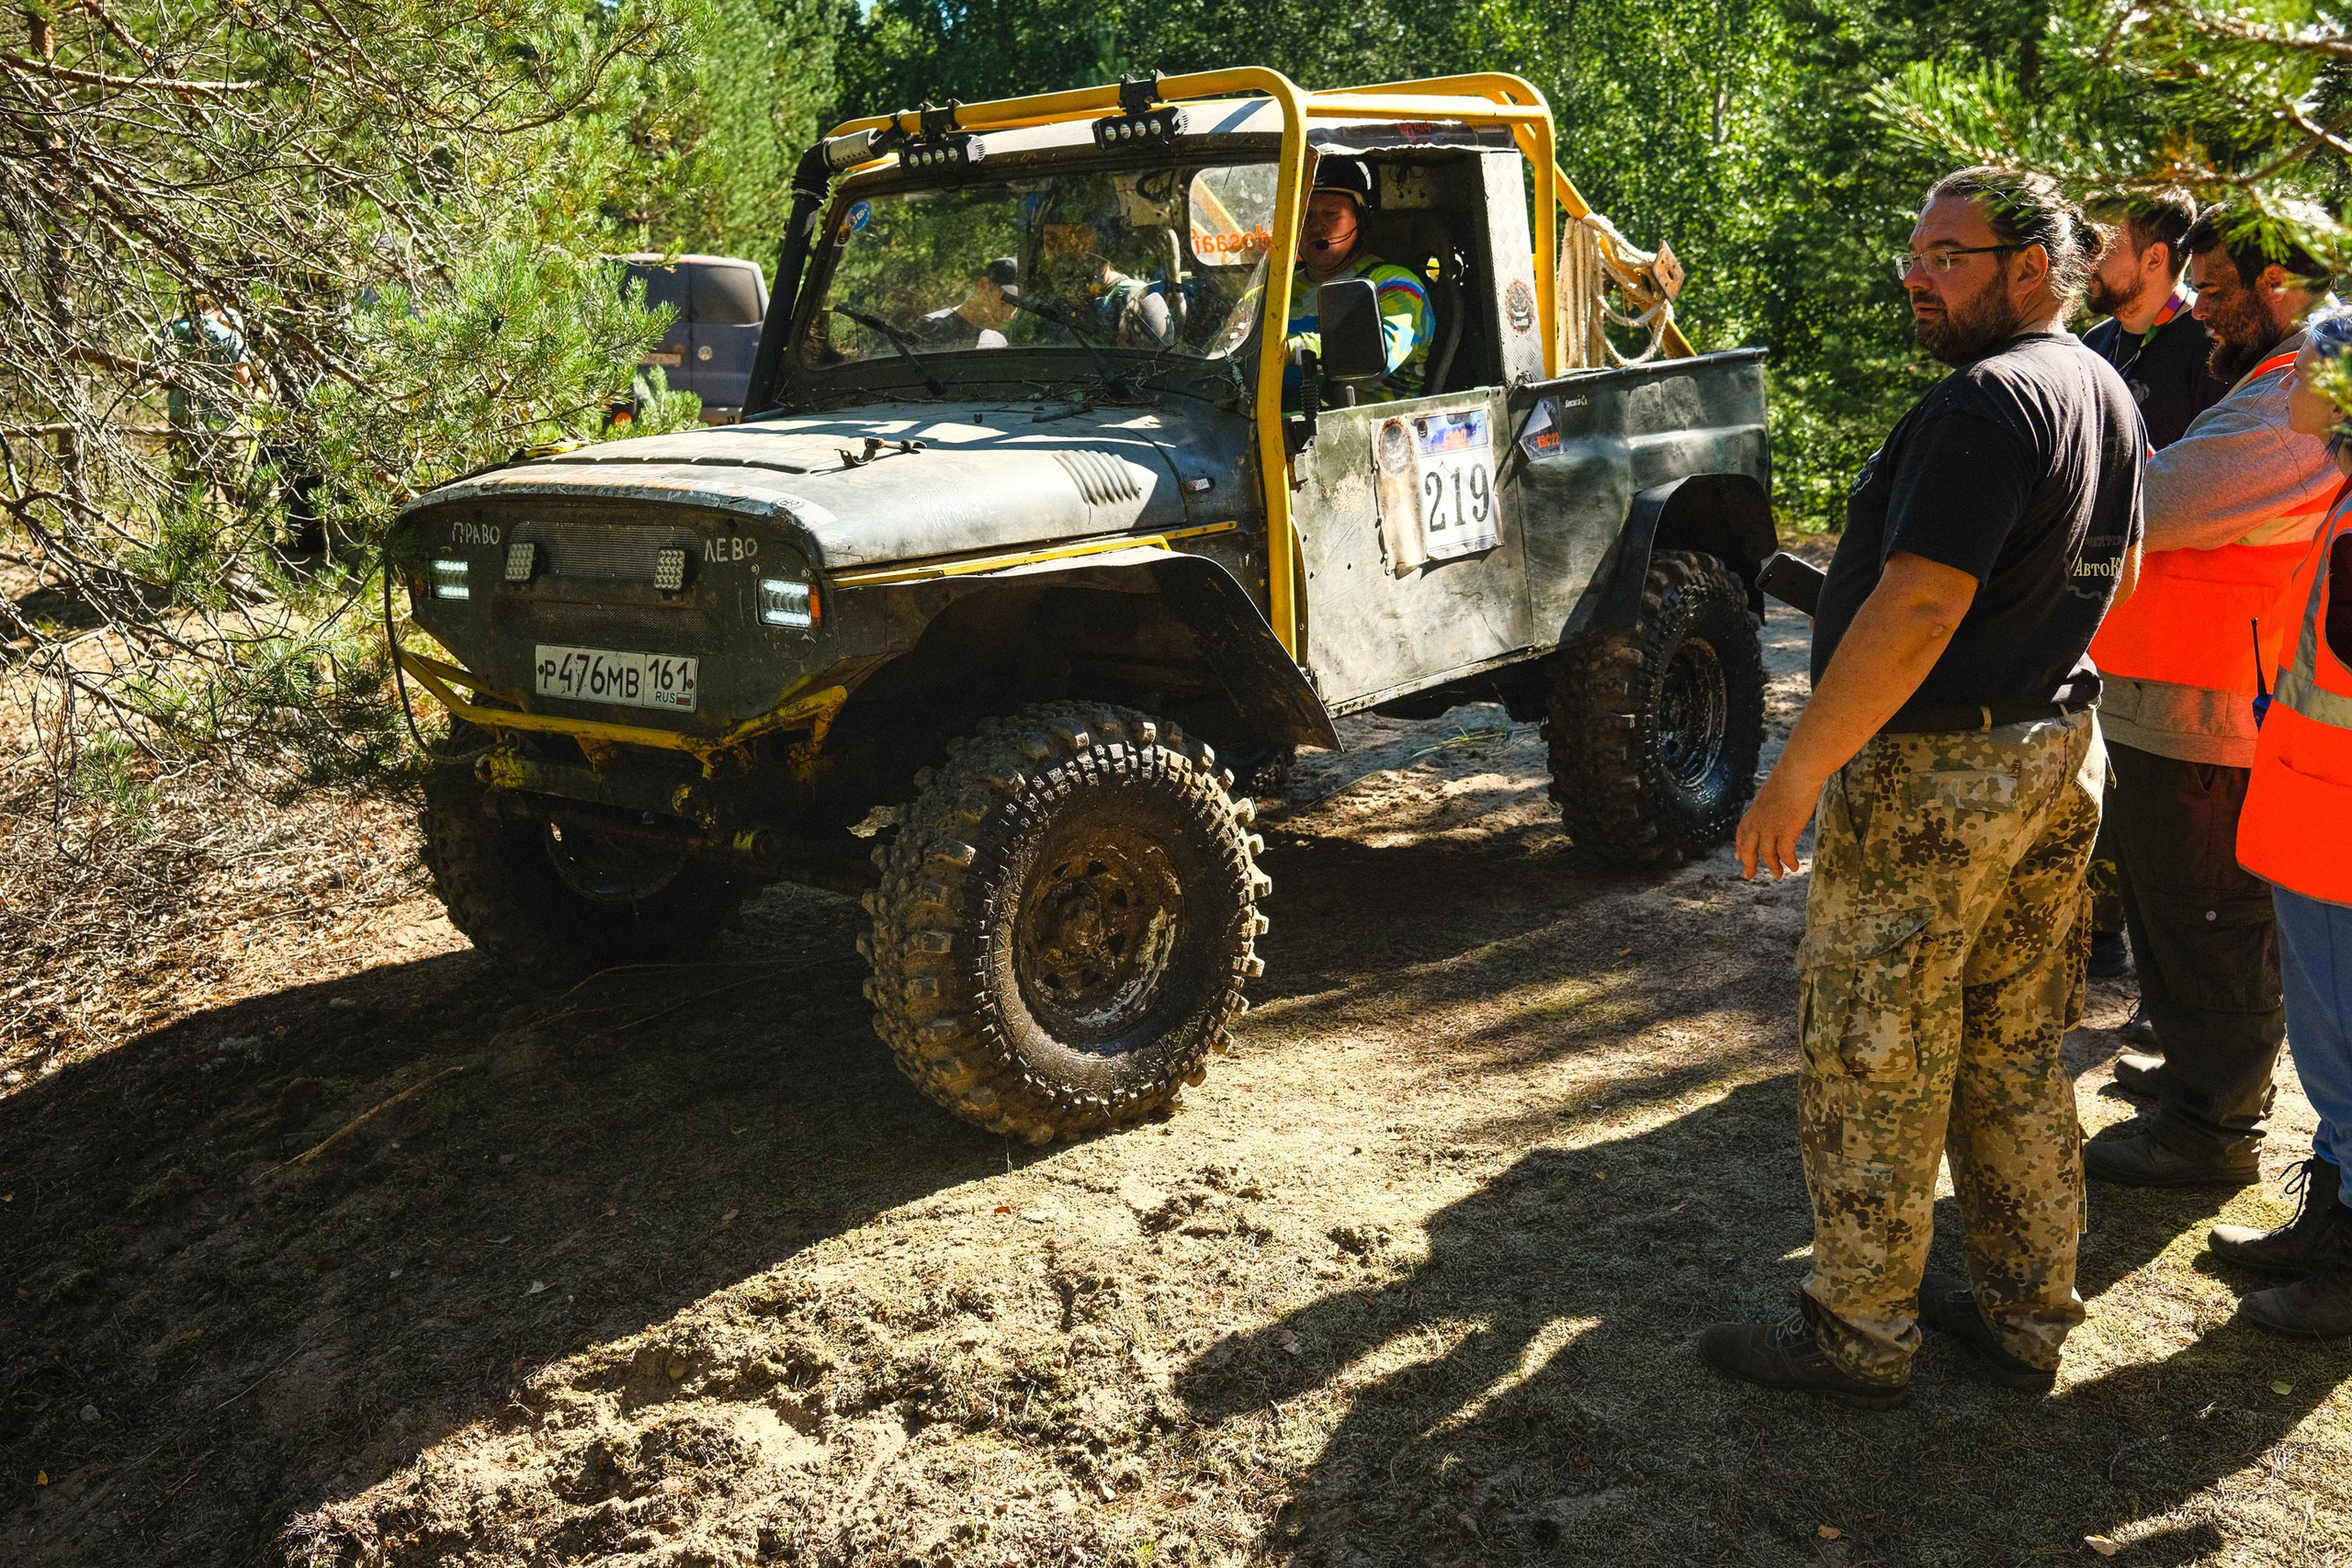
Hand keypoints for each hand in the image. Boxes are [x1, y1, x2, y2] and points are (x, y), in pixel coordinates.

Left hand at [1736, 764, 1819, 880]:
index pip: (1743, 830)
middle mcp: (1759, 820)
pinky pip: (1784, 853)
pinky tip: (1794, 867)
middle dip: (1748, 862)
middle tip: (1748, 875)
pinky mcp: (1785, 830)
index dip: (1740, 845)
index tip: (1738, 856)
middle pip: (1748, 846)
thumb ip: (1774, 801)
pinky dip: (1788, 862)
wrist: (1798, 771)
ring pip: (1766, 853)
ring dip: (1772, 866)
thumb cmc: (1792, 774)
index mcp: (1755, 809)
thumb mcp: (1776, 789)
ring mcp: (1771, 826)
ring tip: (1778, 875)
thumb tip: (1783, 802)